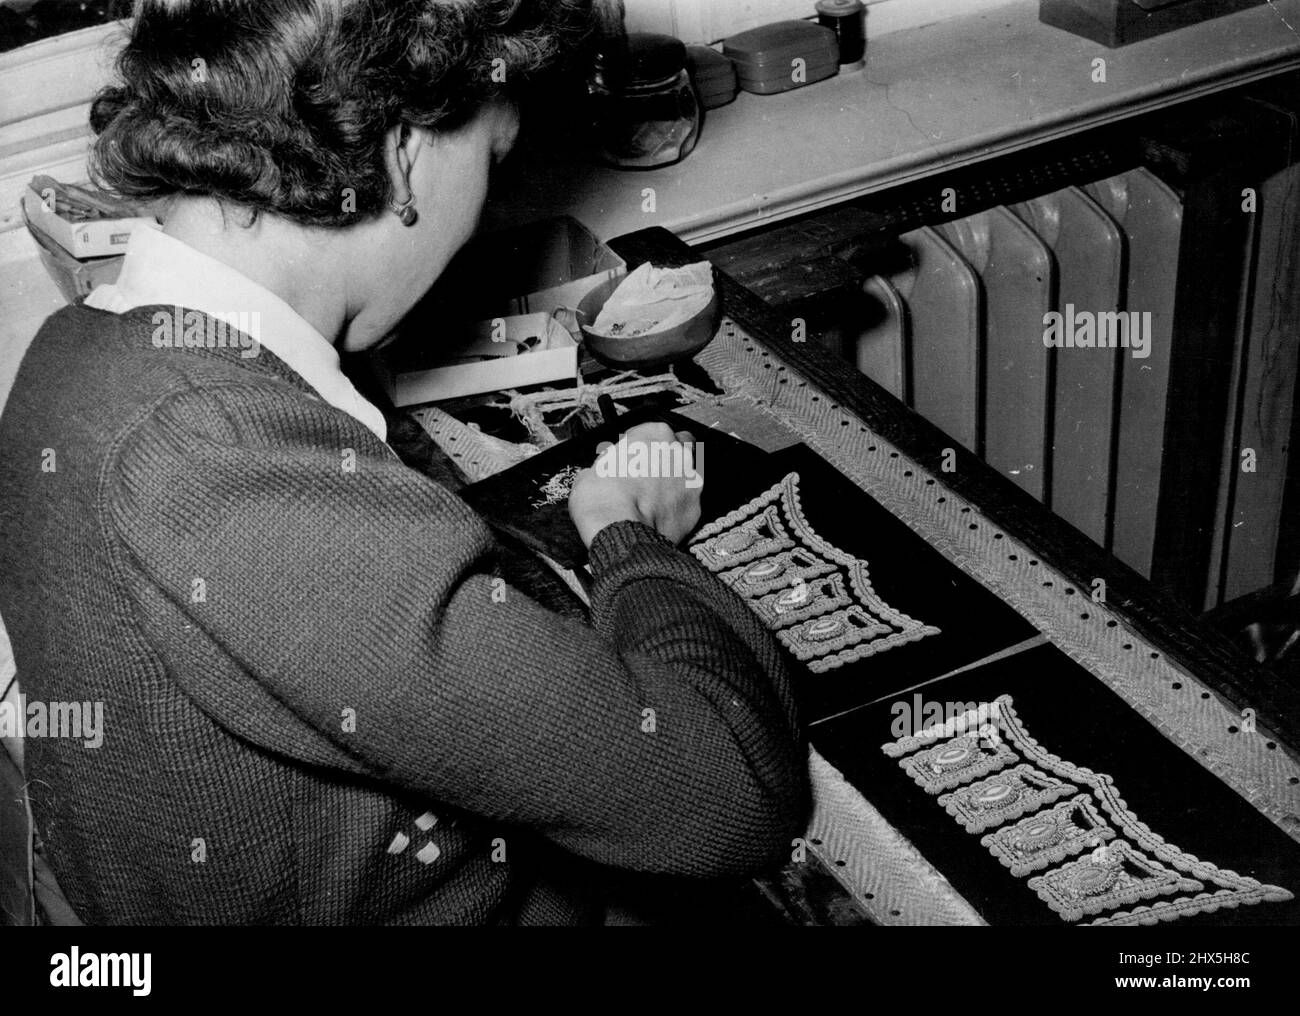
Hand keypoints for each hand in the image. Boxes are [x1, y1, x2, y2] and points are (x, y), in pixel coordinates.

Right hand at [569, 421, 702, 547]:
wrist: (620, 533)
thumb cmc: (604, 499)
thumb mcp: (589, 473)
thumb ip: (604, 466)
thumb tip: (597, 475)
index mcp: (655, 434)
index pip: (651, 430)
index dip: (638, 444)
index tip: (629, 456)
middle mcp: (679, 453)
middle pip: (680, 447)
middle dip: (667, 456)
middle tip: (647, 472)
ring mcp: (692, 481)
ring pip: (688, 475)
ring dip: (674, 482)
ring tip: (653, 498)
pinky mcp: (696, 508)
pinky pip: (688, 504)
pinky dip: (676, 508)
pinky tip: (660, 516)